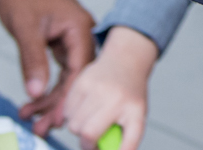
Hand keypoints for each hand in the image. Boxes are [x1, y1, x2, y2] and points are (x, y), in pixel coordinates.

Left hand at [0, 0, 95, 135]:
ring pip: (68, 74)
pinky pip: (59, 67)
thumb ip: (33, 60)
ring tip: (34, 118)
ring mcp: (72, 37)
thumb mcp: (25, 29)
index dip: (70, 97)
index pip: (81, 69)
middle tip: (43, 126)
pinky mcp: (60, 39)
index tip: (57, 118)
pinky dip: (47, 83)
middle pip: (77, 76)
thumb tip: (36, 90)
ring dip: (51, 96)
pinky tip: (35, 98)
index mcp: (80, 27)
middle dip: (60, 102)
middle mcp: (81, 33)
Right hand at [64, 27, 157, 149]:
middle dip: (87, 142)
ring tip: (91, 117)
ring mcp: (98, 89)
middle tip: (93, 137)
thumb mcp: (136, 115)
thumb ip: (126, 137)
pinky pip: (67, 111)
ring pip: (73, 125)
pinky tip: (85, 105)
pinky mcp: (82, 82)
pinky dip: (72, 114)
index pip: (129, 138)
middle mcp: (117, 98)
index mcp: (135, 110)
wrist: (125, 60)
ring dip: (78, 127)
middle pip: (87, 133)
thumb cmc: (129, 93)